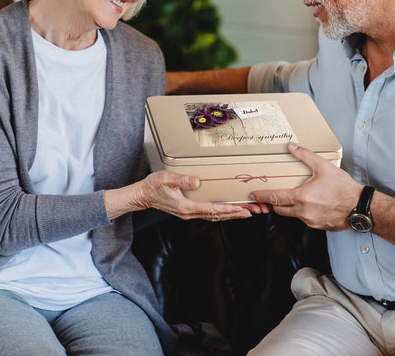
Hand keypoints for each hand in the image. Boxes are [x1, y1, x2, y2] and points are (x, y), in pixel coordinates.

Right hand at [105, 170, 252, 221]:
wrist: (142, 196)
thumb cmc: (152, 186)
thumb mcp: (166, 178)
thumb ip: (181, 180)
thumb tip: (197, 182)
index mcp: (186, 207)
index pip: (212, 210)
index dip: (228, 210)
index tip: (242, 209)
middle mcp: (189, 213)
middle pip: (217, 216)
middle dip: (235, 214)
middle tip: (252, 212)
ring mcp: (189, 214)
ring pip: (214, 216)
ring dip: (230, 215)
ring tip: (245, 212)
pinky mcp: (188, 211)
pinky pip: (208, 213)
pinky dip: (221, 213)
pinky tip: (228, 211)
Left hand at [249, 143, 360, 230]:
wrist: (361, 207)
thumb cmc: (344, 188)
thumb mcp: (324, 167)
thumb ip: (305, 155)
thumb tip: (291, 146)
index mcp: (302, 197)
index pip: (275, 198)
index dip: (261, 196)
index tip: (252, 195)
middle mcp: (303, 212)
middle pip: (280, 209)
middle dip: (274, 202)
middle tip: (272, 195)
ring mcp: (310, 221)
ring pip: (292, 215)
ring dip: (290, 206)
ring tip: (298, 195)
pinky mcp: (318, 227)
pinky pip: (304, 219)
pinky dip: (303, 211)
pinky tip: (312, 203)